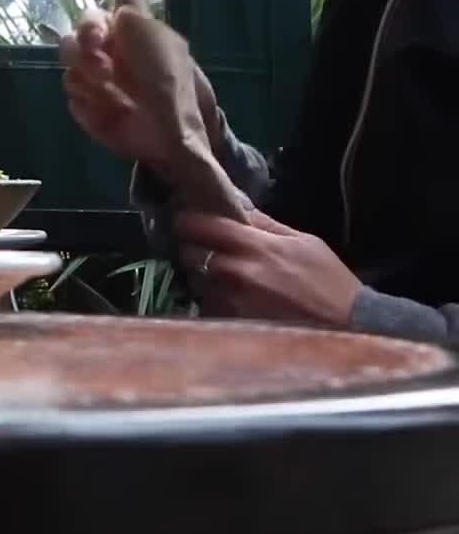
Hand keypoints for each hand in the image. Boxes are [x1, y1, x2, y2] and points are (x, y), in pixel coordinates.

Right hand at [59, 0, 223, 163]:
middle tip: (100, 62)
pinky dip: (85, 97)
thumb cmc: (167, 80)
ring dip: (85, 70)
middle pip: (77, 31)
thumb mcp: (157, 38)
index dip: (97, 16)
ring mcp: (95, 77)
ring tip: (107, 86)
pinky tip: (105, 106)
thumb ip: (132, 15)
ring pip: (68, 58)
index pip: (103, 10)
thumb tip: (113, 11)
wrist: (164, 130)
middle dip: (83, 43)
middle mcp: (110, 50)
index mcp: (130, 32)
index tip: (102, 31)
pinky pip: (70, 91)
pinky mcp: (86, 103)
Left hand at [174, 208, 361, 325]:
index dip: (189, 221)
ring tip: (224, 278)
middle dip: (192, 249)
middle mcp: (236, 272)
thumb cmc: (329, 281)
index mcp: (255, 245)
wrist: (347, 327)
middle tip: (202, 249)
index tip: (186, 219)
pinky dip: (215, 300)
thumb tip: (239, 206)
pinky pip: (210, 305)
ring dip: (203, 277)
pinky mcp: (232, 323)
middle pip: (190, 253)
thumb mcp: (304, 242)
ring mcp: (230, 300)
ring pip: (197, 281)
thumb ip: (266, 225)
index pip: (203, 225)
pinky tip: (233, 301)